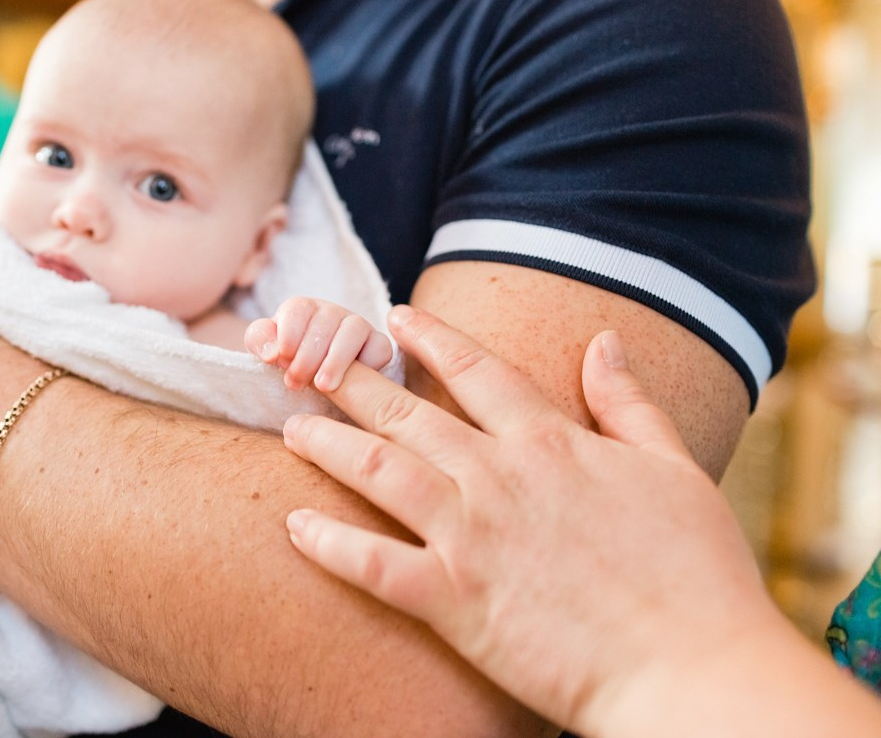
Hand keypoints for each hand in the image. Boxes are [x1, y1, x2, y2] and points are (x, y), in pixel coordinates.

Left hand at [245, 296, 391, 390]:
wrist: (313, 383)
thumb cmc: (287, 362)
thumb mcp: (267, 349)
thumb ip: (260, 341)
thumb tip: (273, 352)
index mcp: (303, 309)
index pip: (298, 310)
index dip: (288, 336)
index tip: (280, 361)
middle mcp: (332, 313)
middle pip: (325, 322)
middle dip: (307, 356)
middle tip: (295, 383)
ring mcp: (357, 327)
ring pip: (354, 330)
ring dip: (336, 360)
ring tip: (323, 386)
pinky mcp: (377, 346)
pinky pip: (380, 347)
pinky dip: (368, 364)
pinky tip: (352, 384)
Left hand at [282, 305, 773, 733]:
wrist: (689, 669)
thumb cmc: (696, 573)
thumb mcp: (675, 468)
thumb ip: (630, 403)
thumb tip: (603, 342)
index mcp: (550, 442)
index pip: (474, 370)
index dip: (429, 338)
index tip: (393, 317)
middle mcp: (498, 476)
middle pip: (407, 413)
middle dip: (352, 381)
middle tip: (310, 362)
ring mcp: (469, 536)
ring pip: (378, 472)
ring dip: (328, 446)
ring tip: (292, 428)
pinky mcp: (452, 601)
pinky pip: (372, 564)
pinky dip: (329, 545)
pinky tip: (293, 529)